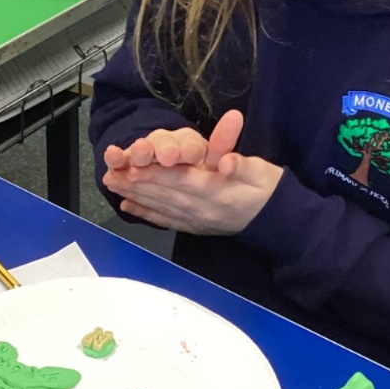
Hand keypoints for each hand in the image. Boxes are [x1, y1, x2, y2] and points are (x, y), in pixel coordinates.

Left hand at [102, 112, 281, 234]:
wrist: (278, 221)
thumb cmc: (268, 190)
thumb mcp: (261, 170)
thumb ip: (242, 164)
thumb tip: (227, 162)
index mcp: (217, 191)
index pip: (180, 180)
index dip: (154, 173)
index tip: (132, 165)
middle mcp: (203, 209)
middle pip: (164, 194)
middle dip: (135, 184)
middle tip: (111, 174)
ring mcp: (198, 221)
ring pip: (161, 208)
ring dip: (135, 197)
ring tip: (114, 186)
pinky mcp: (196, 227)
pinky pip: (167, 221)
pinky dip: (146, 214)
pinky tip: (130, 207)